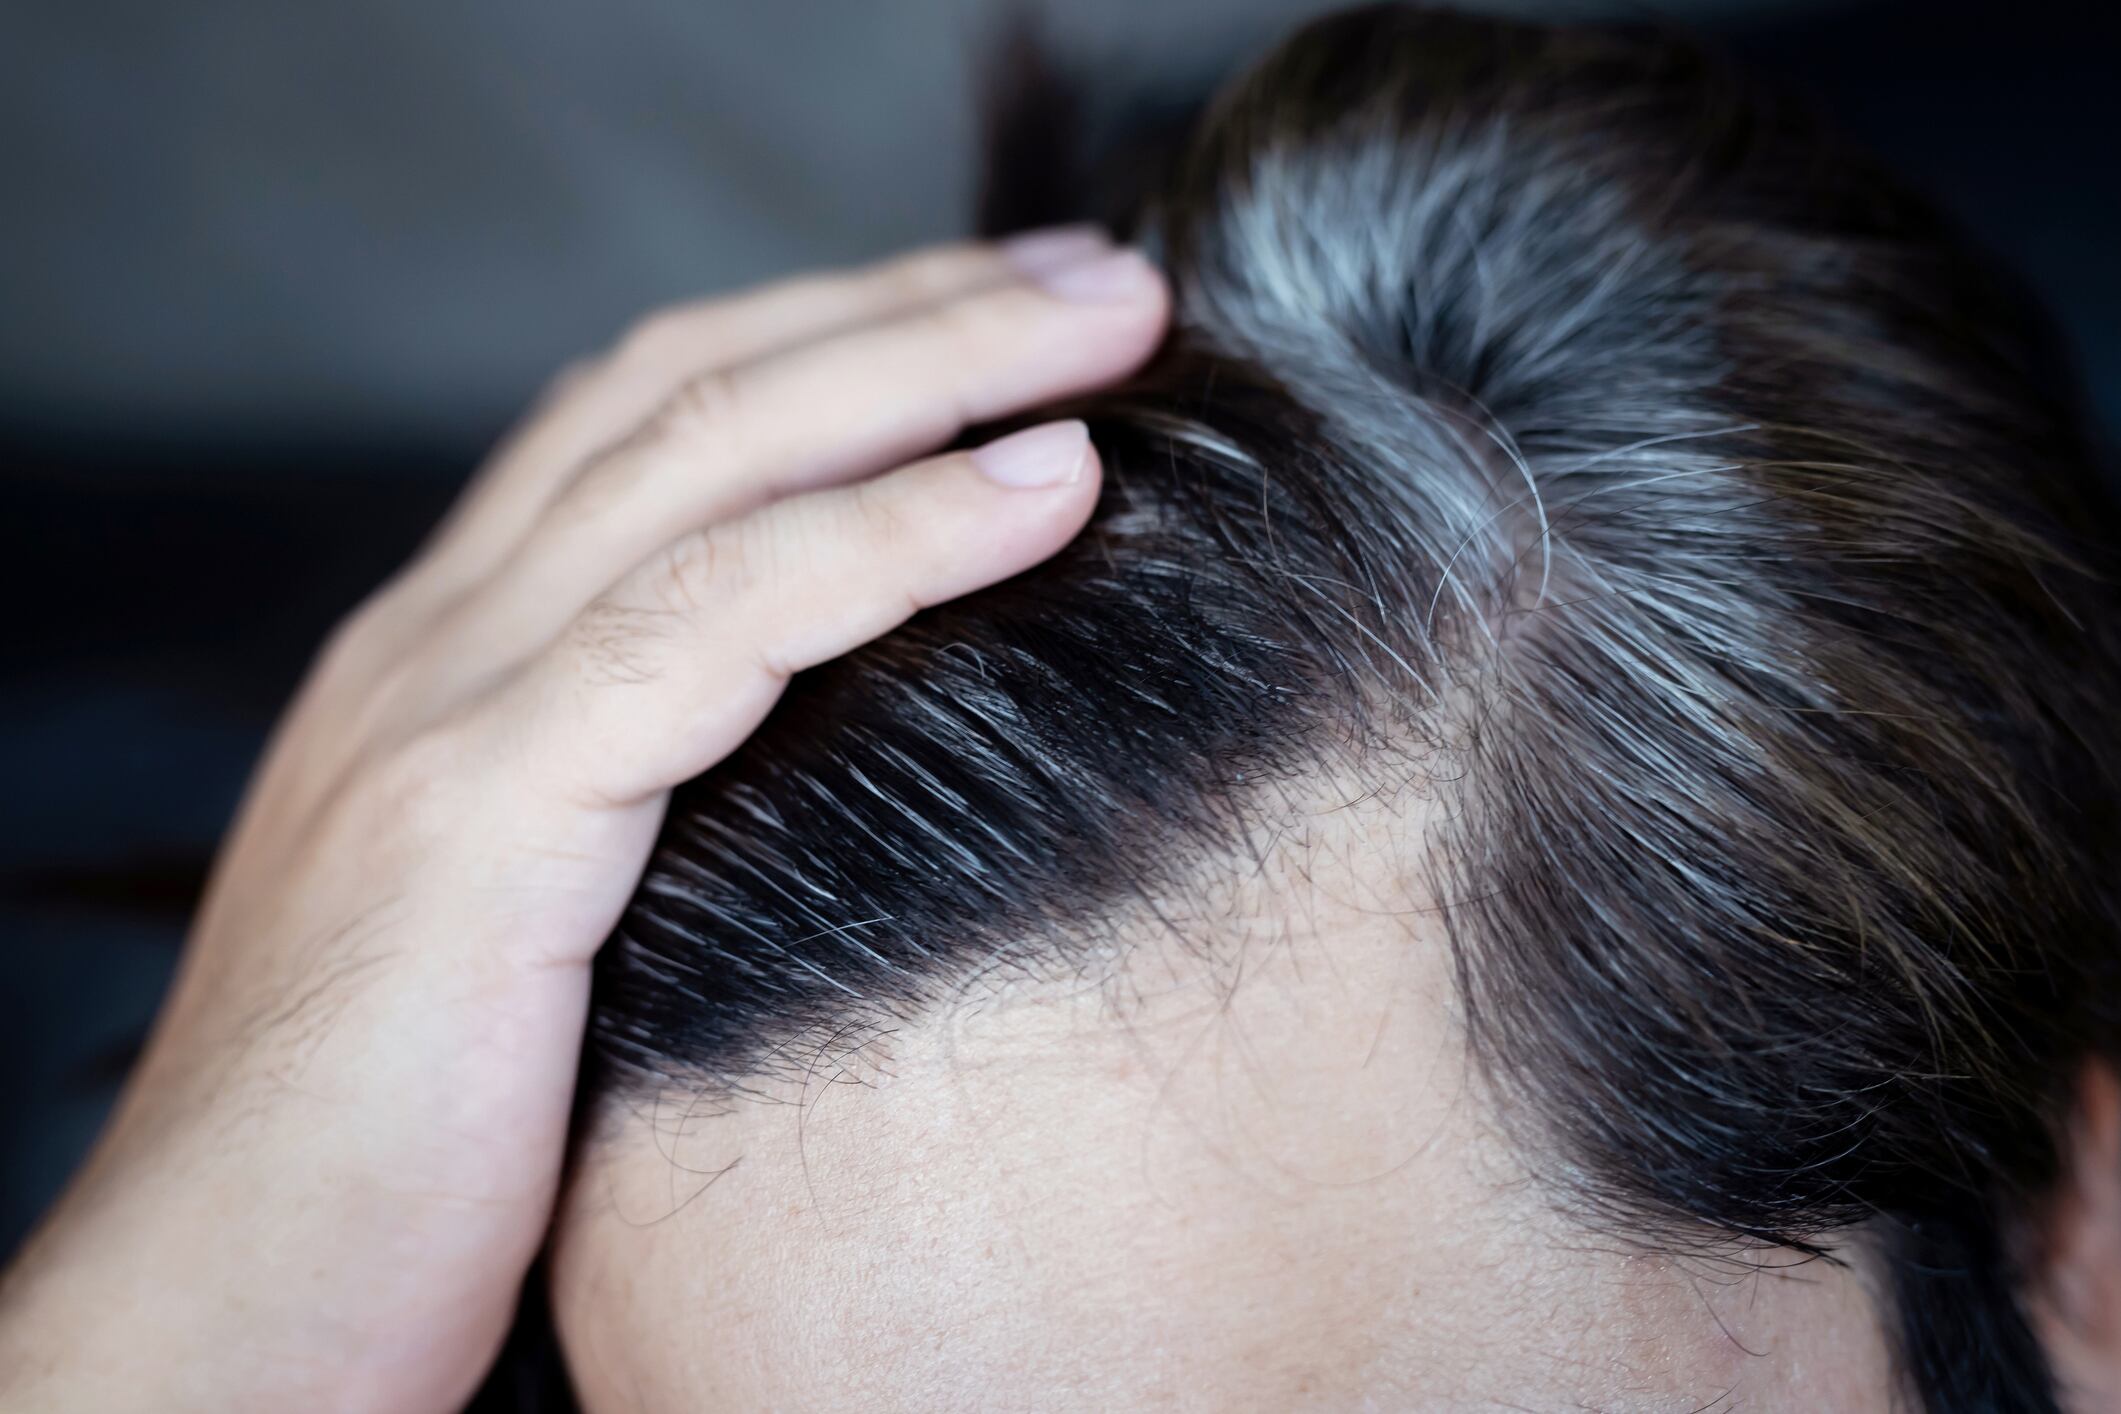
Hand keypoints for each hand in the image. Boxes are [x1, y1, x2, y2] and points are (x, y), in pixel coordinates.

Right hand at [0, 229, 1167, 1411]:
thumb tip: (833, 759)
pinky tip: (1041, 489)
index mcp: (450, 661)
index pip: (652, 418)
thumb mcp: (532, 930)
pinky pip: (714, 620)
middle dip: (913, 308)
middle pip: (699, 389)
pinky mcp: (478, 820)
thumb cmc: (399, 1159)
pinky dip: (894, 538)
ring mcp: (446, 712)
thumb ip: (637, 806)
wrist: (213, 1322)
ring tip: (1113, 327)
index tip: (1011, 319)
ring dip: (935, 372)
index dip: (838, 339)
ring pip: (713, 459)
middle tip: (1102, 270)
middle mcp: (438, 642)